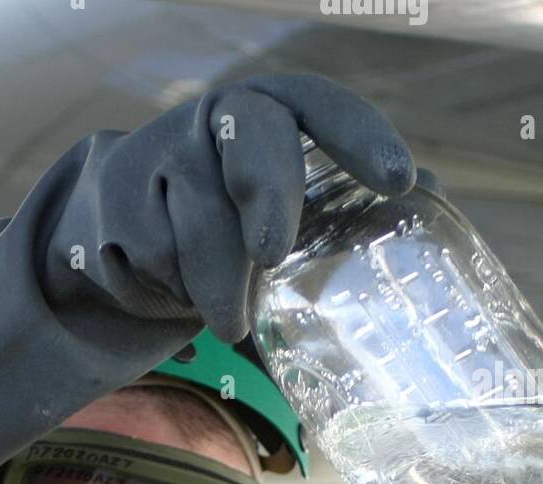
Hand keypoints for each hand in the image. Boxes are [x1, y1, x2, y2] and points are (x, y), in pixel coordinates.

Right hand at [47, 73, 415, 341]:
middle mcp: (209, 121)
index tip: (398, 182)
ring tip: (229, 320)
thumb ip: (335, 204)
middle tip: (271, 255)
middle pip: (249, 145)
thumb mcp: (273, 205)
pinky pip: (150, 262)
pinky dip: (168, 295)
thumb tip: (432, 198)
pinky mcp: (111, 203)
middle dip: (269, 198)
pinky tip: (172, 294)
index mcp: (263, 111)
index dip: (358, 135)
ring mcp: (154, 157)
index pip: (315, 104)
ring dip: (215, 288)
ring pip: (196, 228)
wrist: (111, 227)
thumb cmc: (216, 219)